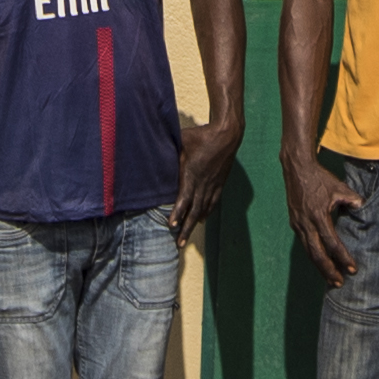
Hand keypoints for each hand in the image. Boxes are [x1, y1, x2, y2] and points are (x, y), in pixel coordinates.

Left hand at [167, 115, 235, 234]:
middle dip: (186, 228)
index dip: (177, 213)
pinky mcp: (220, 183)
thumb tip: (151, 149)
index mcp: (192, 174)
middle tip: (179, 243)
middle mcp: (203, 184)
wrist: (227, 135)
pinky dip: (207, 212)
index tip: (171, 225)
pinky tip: (203, 219)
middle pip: (194, 211)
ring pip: (204, 209)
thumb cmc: (201, 136)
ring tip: (188, 236)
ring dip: (195, 224)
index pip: (184, 198)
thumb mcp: (181, 141)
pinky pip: (213, 202)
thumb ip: (169, 150)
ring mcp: (213, 185)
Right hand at [286, 158, 360, 280]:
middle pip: (317, 254)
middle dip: (329, 270)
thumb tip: (361, 208)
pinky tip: (321, 262)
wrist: (297, 169)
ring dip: (320, 267)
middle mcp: (306, 223)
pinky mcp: (295, 223)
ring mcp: (298, 224)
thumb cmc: (320, 178)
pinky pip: (305, 244)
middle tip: (339, 283)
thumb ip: (353, 200)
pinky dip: (313, 256)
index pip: (332, 243)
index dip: (342, 257)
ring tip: (331, 279)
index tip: (352, 269)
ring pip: (309, 252)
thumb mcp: (340, 187)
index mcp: (318, 215)